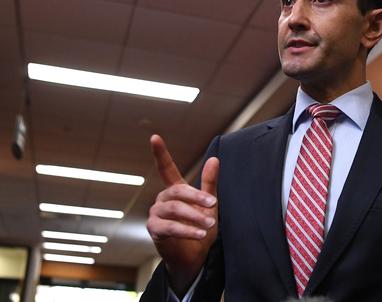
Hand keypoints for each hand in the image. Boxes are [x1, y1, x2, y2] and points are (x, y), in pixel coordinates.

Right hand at [146, 134, 218, 294]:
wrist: (194, 257)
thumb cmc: (201, 228)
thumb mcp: (209, 205)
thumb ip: (209, 183)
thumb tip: (214, 159)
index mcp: (175, 190)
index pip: (166, 168)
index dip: (161, 153)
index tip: (154, 137)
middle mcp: (163, 199)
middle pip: (177, 191)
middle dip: (196, 197)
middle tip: (213, 204)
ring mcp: (156, 214)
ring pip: (174, 209)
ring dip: (194, 216)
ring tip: (209, 225)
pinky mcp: (155, 230)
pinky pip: (170, 227)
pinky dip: (186, 230)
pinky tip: (200, 234)